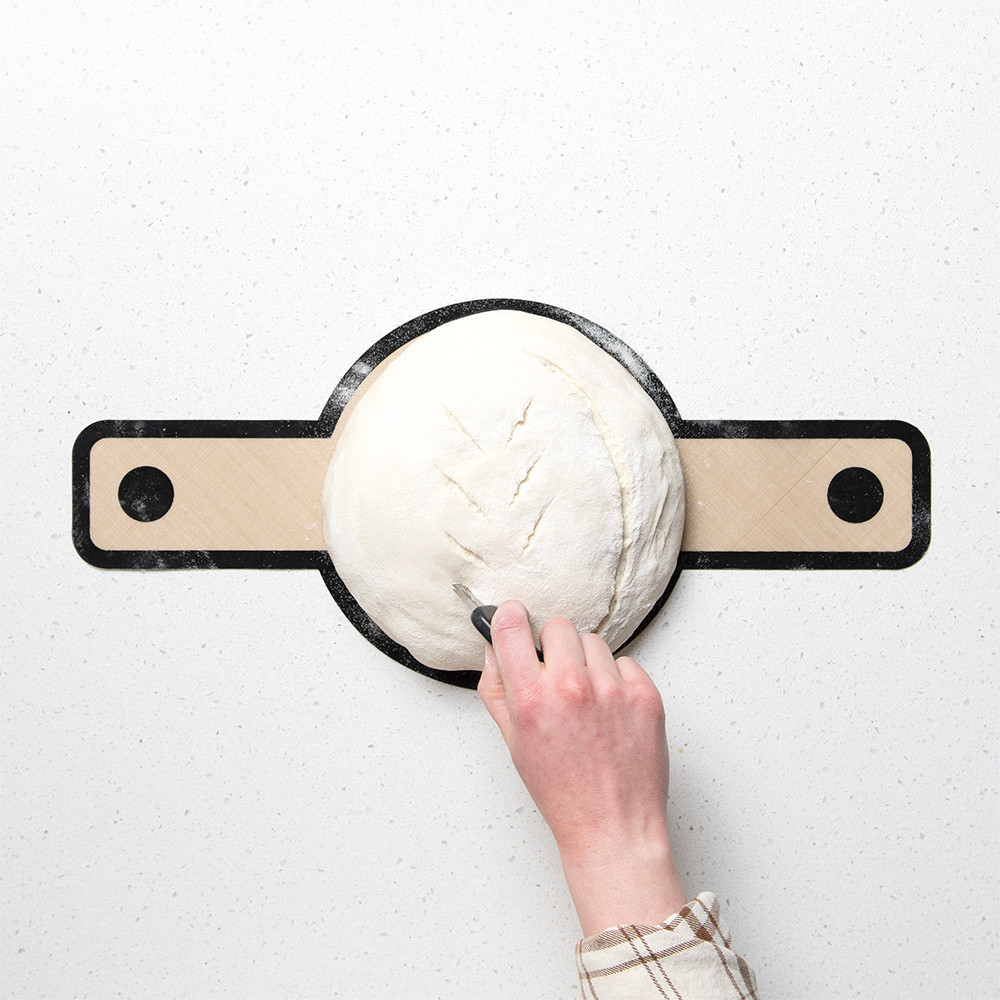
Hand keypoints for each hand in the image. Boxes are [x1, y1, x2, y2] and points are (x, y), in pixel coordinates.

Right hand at [478, 600, 686, 935]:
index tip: (515, 618)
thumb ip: (497, 689)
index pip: (513, 625)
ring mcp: (612, 689)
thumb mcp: (514, 741)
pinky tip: (611, 711)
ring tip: (586, 700)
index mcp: (531, 699)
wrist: (613, 826)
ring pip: (594, 642)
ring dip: (587, 662)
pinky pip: (626, 663)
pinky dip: (617, 680)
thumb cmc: (562, 791)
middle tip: (556, 674)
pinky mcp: (645, 695)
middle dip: (553, 645)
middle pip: (559, 625)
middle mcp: (572, 686)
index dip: (511, 616)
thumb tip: (494, 648)